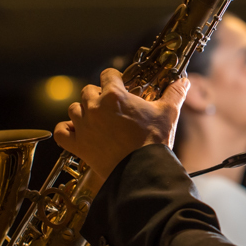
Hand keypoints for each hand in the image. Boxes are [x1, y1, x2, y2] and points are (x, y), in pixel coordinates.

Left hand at [54, 68, 189, 179]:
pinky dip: (66, 130)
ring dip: (83, 111)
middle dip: (98, 95)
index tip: (120, 85)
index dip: (114, 78)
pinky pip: (61, 131)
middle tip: (111, 106)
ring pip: (74, 109)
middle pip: (88, 90)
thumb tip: (184, 82)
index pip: (108, 74)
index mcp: (114, 95)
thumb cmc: (154, 141)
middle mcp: (94, 107)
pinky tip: (76, 131)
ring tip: (96, 120)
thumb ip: (174, 94)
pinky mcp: (77, 144)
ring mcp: (83, 126)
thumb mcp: (168, 113)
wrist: (141, 171)